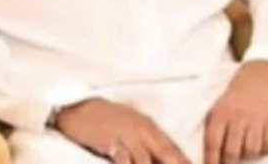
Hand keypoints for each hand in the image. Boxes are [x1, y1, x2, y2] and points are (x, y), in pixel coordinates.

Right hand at [56, 98, 190, 163]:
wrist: (81, 109)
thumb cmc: (108, 121)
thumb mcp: (132, 130)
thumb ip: (149, 145)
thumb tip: (160, 159)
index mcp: (152, 129)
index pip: (175, 152)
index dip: (186, 163)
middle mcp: (145, 131)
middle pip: (168, 155)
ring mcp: (129, 136)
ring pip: (147, 160)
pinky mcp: (113, 141)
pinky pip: (125, 158)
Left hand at [203, 61, 267, 163]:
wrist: (257, 78)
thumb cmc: (233, 100)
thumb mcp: (217, 110)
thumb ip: (212, 132)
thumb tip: (209, 158)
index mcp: (221, 113)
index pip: (213, 143)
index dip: (211, 161)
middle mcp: (239, 116)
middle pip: (232, 151)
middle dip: (229, 163)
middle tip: (229, 162)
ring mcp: (257, 118)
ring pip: (251, 150)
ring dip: (247, 155)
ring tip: (244, 149)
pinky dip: (264, 149)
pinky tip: (259, 143)